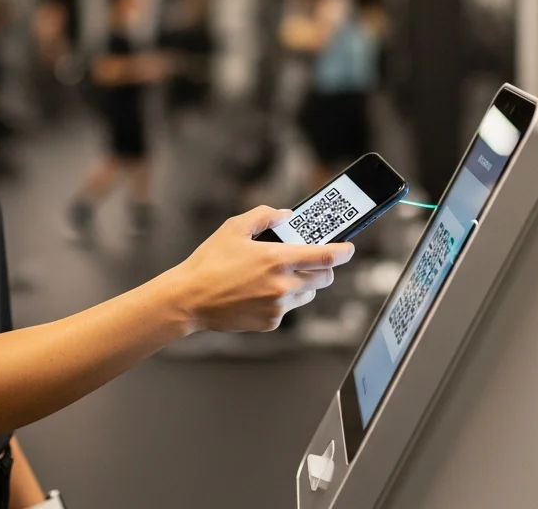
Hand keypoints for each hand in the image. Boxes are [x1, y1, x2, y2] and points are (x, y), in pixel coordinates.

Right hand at [171, 206, 353, 332]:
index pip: (325, 257)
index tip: (348, 248)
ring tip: (278, 275)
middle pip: (324, 278)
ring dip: (303, 283)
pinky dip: (283, 299)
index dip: (343, 252)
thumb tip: (285, 215)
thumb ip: (264, 216)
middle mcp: (282, 286)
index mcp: (276, 259)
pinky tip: (261, 291)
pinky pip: (289, 308)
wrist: (189, 299)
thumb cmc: (209, 263)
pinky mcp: (271, 322)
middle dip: (323, 267)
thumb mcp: (234, 228)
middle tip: (310, 259)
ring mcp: (278, 307)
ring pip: (308, 294)